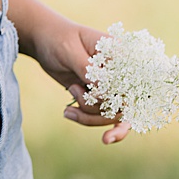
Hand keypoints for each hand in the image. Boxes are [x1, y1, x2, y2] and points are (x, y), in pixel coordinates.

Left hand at [31, 13, 131, 144]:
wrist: (43, 39)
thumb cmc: (58, 39)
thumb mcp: (70, 51)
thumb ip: (88, 70)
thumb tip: (104, 91)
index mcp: (120, 55)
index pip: (136, 82)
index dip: (133, 101)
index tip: (124, 119)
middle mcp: (119, 72)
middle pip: (125, 104)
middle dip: (108, 117)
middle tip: (107, 139)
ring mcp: (108, 85)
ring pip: (110, 114)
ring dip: (89, 116)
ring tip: (68, 109)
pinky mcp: (96, 95)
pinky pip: (97, 115)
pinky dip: (85, 119)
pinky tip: (68, 113)